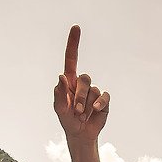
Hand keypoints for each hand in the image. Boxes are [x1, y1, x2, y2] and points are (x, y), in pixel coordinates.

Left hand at [53, 25, 109, 140]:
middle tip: (75, 110)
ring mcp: (93, 91)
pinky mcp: (103, 100)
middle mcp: (82, 83)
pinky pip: (103, 96)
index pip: (71, 59)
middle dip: (78, 96)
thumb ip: (58, 94)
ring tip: (81, 115)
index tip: (76, 28)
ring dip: (85, 104)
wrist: (80, 134)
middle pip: (84, 78)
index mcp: (69, 81)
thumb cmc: (67, 119)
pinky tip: (95, 111)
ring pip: (92, 89)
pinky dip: (99, 103)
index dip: (73, 43)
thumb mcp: (59, 109)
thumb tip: (61, 77)